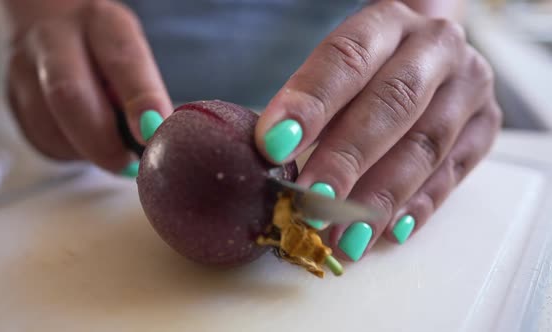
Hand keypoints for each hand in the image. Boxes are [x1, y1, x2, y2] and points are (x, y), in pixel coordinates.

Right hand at [5, 0, 170, 175]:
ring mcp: (25, 67)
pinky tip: (82, 140)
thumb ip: (143, 92)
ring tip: (109, 150)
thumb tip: (156, 136)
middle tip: (127, 164)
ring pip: (50, 126)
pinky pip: (42, 140)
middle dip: (103, 142)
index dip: (140, 100)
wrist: (51, 24)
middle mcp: (55, 39)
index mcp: (100, 23)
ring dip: (86, 151)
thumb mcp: (133, 55)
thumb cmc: (103, 48)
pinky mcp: (13, 99)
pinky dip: (69, 151)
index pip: (122, 60)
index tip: (152, 133)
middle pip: (70, 94)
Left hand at [255, 0, 501, 261]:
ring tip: (343, 235)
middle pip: (392, 104)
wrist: (427, 54)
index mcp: (387, 22)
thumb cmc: (366, 70)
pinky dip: (419, 206)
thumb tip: (275, 164)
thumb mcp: (338, 70)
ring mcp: (468, 85)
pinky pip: (454, 171)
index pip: (347, 58)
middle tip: (311, 202)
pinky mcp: (486, 124)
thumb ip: (312, 108)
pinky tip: (388, 232)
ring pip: (425, 145)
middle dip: (347, 159)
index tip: (275, 146)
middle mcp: (435, 47)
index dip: (310, 103)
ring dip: (380, 197)